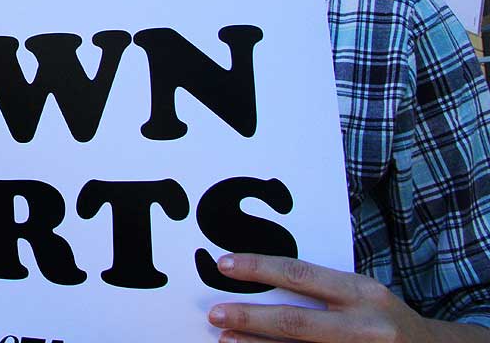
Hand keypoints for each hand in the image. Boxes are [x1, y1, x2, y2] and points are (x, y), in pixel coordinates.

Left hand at [207, 253, 433, 341]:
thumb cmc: (384, 320)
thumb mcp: (362, 295)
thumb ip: (321, 289)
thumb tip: (260, 282)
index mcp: (363, 294)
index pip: (301, 274)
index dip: (259, 269)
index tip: (223, 265)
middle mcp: (364, 327)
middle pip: (296, 323)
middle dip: (250, 318)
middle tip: (214, 313)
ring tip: (225, 340)